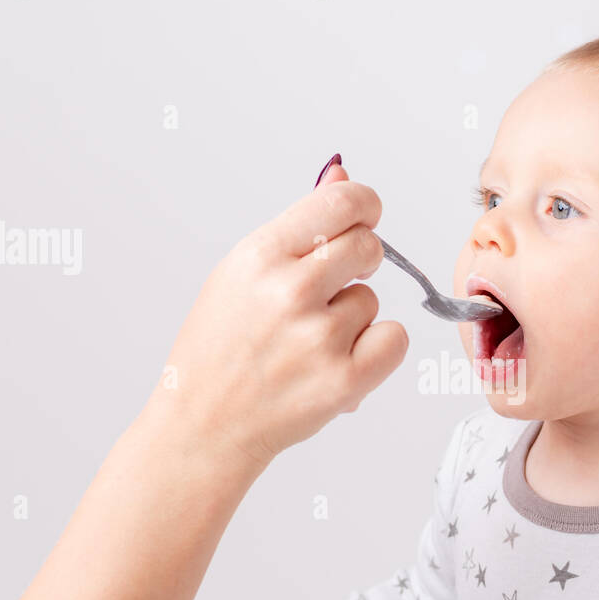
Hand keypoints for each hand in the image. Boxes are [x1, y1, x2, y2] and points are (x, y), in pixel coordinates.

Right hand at [141, 158, 407, 479]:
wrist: (204, 426)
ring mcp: (319, 339)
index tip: (364, 217)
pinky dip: (376, 350)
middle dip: (359, 263)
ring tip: (309, 342)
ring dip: (353, 317)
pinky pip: (394, 339)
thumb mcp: (240, 274)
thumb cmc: (220, 348)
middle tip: (328, 290)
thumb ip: (297, 228)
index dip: (364, 207)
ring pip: (373, 299)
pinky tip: (340, 361)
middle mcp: (289, 292)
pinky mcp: (345, 381)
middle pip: (369, 246)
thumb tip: (342, 174)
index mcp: (259, 257)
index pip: (343, 203)